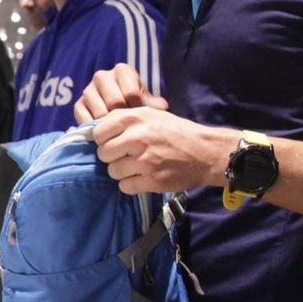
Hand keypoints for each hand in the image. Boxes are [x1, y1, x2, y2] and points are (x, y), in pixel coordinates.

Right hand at [74, 64, 169, 123]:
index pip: (131, 92)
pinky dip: (95, 128)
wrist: (118, 110)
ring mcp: (88, 89)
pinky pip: (85, 118)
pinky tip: (104, 132)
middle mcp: (102, 76)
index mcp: (122, 70)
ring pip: (100, 111)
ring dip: (109, 124)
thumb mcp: (147, 101)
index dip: (137, 108)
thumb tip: (161, 107)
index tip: (140, 116)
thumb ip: (155, 104)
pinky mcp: (78, 104)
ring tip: (117, 130)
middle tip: (129, 126)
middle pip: (114, 101)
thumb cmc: (135, 103)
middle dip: (123, 117)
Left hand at [91, 107, 231, 195]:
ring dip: (122, 171)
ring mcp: (144, 161)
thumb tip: (96, 128)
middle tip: (126, 155)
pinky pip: (125, 186)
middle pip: (103, 153)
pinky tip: (142, 177)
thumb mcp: (151, 114)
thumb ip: (125, 119)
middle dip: (112, 156)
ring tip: (137, 167)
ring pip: (113, 171)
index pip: (98, 132)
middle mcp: (137, 138)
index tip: (114, 142)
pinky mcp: (151, 181)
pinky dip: (131, 184)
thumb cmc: (176, 132)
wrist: (206, 152)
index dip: (104, 139)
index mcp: (135, 118)